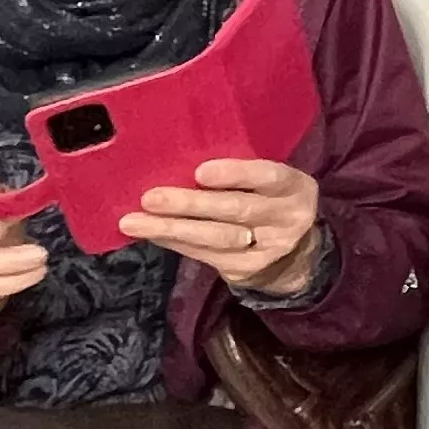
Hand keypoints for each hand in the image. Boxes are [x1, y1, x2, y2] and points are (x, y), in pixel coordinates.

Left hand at [119, 157, 323, 294]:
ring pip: (216, 237)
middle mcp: (287, 218)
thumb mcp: (268, 181)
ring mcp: (267, 248)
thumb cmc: (267, 200)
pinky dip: (173, 242)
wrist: (294, 254)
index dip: (235, 174)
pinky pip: (204, 255)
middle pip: (236, 210)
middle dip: (190, 204)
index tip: (199, 172)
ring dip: (171, 228)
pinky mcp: (245, 270)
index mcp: (294, 186)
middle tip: (151, 198)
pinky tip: (149, 233)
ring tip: (134, 222)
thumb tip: (179, 158)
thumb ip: (241, 172)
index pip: (267, 176)